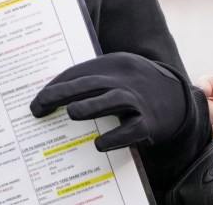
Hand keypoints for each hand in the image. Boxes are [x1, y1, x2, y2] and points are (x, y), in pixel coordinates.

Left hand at [29, 52, 194, 151]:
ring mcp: (136, 101)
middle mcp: (122, 81)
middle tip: (40, 104)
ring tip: (72, 112)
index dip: (55, 86)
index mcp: (109, 66)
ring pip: (113, 100)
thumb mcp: (112, 74)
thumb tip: (52, 99)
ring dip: (92, 106)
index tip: (36, 102)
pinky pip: (132, 130)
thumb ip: (87, 82)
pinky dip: (116, 137)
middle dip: (63, 93)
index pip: (77, 73)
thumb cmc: (131, 87)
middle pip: (90, 83)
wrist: (175, 95)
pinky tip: (99, 144)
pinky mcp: (149, 123)